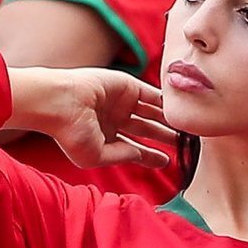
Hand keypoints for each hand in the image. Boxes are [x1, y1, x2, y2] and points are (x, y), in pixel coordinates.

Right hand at [7, 66, 172, 168]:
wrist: (60, 103)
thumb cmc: (71, 133)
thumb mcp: (97, 155)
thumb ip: (122, 156)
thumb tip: (141, 154)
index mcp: (105, 138)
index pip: (134, 149)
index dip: (151, 156)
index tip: (167, 162)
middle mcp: (115, 119)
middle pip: (147, 130)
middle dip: (164, 137)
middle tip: (184, 145)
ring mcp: (121, 102)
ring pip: (152, 113)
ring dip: (168, 121)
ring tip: (187, 130)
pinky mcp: (127, 86)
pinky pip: (151, 95)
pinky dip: (165, 102)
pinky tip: (179, 111)